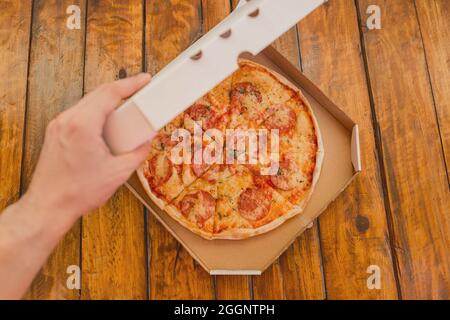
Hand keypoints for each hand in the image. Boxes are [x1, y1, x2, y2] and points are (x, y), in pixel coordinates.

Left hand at [23, 73, 151, 228]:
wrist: (49, 206)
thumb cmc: (78, 192)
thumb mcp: (118, 173)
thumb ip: (138, 152)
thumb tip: (147, 140)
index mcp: (83, 125)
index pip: (109, 93)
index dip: (130, 84)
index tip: (145, 80)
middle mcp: (67, 120)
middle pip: (98, 94)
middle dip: (121, 90)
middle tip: (140, 92)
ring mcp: (58, 125)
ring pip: (87, 102)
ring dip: (108, 101)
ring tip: (126, 108)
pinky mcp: (56, 132)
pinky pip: (79, 114)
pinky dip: (96, 112)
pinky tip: (107, 123)